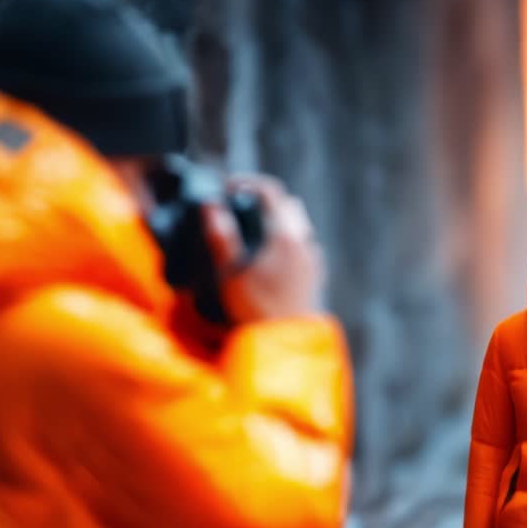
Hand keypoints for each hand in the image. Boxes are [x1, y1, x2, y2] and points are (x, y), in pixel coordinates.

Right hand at [203, 173, 325, 321]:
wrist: (288, 344)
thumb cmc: (257, 309)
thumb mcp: (232, 273)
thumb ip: (221, 237)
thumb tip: (211, 206)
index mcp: (286, 235)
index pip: (271, 191)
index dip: (247, 183)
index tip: (226, 190)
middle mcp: (305, 241)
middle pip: (287, 204)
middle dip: (263, 200)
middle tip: (237, 208)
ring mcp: (313, 258)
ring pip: (298, 224)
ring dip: (276, 220)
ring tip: (251, 233)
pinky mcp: (315, 274)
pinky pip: (302, 245)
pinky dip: (286, 240)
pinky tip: (268, 258)